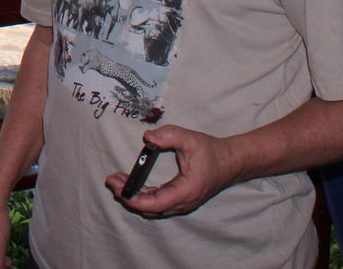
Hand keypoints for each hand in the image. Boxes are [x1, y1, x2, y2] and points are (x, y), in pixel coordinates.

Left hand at [104, 124, 239, 217]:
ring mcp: (182, 203)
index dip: (134, 199)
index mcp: (186, 191)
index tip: (118, 188)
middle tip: (111, 180)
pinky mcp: (181, 199)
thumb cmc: (212, 151)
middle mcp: (183, 202)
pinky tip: (132, 184)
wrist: (232, 162)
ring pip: (153, 208)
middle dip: (128, 196)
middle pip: (151, 208)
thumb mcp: (190, 139)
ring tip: (117, 180)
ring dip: (134, 197)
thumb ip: (169, 135)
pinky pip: (158, 203)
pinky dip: (143, 196)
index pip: (155, 204)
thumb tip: (148, 136)